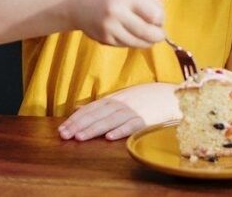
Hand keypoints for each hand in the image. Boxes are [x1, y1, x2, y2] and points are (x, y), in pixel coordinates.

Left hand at [58, 83, 179, 140]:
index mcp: (113, 99)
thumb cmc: (144, 98)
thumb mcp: (120, 97)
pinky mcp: (146, 120)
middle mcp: (120, 104)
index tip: (62, 129)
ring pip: (110, 120)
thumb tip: (77, 109)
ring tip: (80, 137)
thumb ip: (100, 105)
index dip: (75, 119)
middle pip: (97, 114)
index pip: (90, 109)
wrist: (170, 95)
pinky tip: (110, 137)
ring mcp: (133, 111)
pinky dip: (121, 130)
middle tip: (64, 135)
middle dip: (79, 124)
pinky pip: (132, 125)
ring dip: (94, 129)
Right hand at [69, 0, 165, 48]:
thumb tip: (163, 19)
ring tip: (147, 36)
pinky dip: (132, 42)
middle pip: (148, 32)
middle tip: (160, 35)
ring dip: (147, 42)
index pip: (154, 15)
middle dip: (158, 36)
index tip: (160, 19)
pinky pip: (126, 45)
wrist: (75, 3)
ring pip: (138, 42)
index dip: (161, 20)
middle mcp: (116, 11)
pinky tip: (130, 34)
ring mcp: (109, 27)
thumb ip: (146, 2)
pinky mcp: (104, 39)